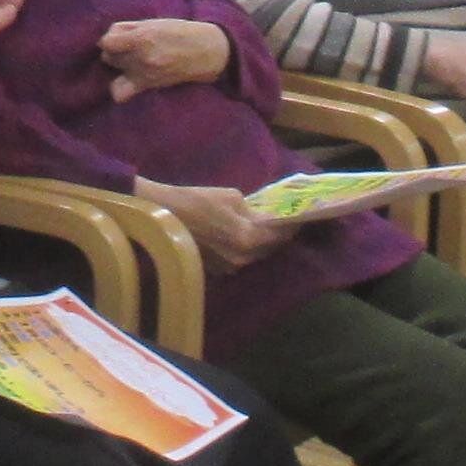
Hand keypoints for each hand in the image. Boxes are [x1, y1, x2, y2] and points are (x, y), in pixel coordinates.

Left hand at [98, 16, 233, 99]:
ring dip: (119, 65)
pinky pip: (120, 93)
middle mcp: (140, 58)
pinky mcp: (148, 86)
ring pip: (113, 72)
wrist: (205, 52)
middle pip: (109, 57)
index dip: (109, 39)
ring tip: (130, 60)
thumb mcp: (154, 22)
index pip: (106, 42)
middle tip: (128, 47)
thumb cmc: (180, 32)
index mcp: (142, 38)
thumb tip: (109, 36)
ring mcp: (144, 74)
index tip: (117, 38)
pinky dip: (119, 88)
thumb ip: (128, 28)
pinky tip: (126, 79)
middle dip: (115, 51)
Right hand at [142, 178, 305, 270]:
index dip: (293, 225)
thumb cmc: (196, 200)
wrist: (162, 216)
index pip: (281, 235)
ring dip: (262, 243)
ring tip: (265, 228)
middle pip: (270, 248)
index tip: (303, 216)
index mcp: (249, 239)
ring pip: (255, 255)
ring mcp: (229, 267)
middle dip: (279, 235)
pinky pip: (240, 258)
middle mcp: (243, 259)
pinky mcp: (217, 269)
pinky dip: (245, 248)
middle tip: (285, 222)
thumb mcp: (231, 196)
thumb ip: (253, 210)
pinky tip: (242, 236)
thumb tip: (261, 216)